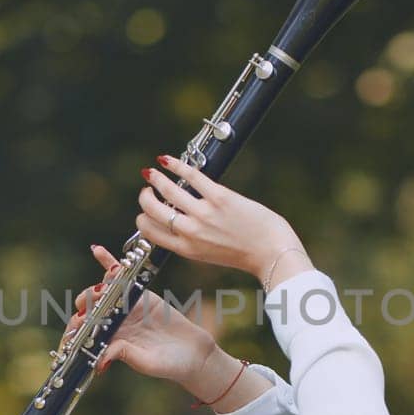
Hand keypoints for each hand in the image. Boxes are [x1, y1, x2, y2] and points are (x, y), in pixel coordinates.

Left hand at [60, 244, 216, 384]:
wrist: (196, 354)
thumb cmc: (171, 365)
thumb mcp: (147, 363)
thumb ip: (126, 354)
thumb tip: (103, 354)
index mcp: (111, 341)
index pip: (85, 333)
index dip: (77, 329)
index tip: (78, 327)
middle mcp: (114, 323)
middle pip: (90, 309)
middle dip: (85, 306)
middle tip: (89, 308)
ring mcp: (126, 307)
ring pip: (103, 291)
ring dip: (96, 288)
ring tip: (99, 290)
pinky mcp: (140, 294)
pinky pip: (122, 277)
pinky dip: (109, 263)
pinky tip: (97, 250)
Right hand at [134, 155, 310, 284]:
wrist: (271, 253)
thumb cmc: (245, 253)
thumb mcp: (210, 254)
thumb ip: (192, 241)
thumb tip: (178, 224)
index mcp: (186, 249)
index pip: (148, 232)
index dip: (142, 218)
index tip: (145, 210)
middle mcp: (191, 232)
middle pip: (151, 210)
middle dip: (144, 197)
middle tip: (148, 189)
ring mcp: (204, 214)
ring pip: (167, 190)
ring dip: (155, 178)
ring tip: (153, 172)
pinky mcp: (219, 197)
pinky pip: (190, 176)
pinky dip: (175, 165)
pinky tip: (167, 160)